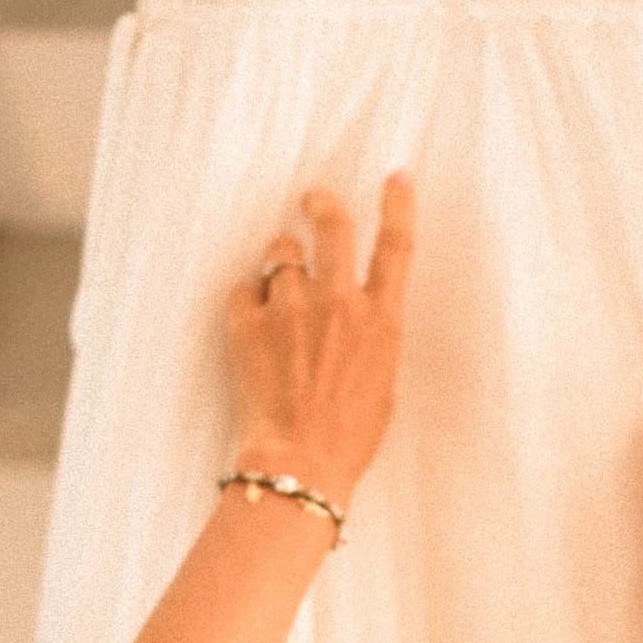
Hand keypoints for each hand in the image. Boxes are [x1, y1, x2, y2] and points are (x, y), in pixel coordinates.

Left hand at [227, 173, 415, 514]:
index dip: (398, 205)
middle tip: (313, 201)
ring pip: (281, 253)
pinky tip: (253, 331)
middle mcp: (338, 301)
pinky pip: (245, 290)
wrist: (300, 463)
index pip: (396, 245)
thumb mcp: (383, 383)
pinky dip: (248, 304)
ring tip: (278, 297)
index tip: (395, 179)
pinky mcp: (250, 321)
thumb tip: (355, 312)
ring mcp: (292, 307)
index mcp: (381, 319)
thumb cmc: (348, 437)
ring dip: (280, 265)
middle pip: (333, 224)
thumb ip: (371, 335)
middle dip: (322, 204)